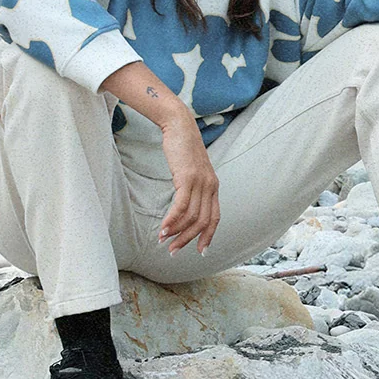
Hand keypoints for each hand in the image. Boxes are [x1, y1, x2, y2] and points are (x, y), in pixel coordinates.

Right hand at [158, 115, 220, 255]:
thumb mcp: (192, 171)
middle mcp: (211, 186)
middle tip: (173, 251)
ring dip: (177, 232)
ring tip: (163, 241)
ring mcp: (201, 182)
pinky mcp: (188, 177)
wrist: (179, 127)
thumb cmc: (183, 149)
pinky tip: (162, 228)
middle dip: (188, 239)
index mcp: (214, 186)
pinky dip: (172, 220)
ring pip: (192, 216)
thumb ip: (193, 188)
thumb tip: (184, 207)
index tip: (200, 251)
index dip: (208, 236)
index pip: (215, 217)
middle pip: (203, 221)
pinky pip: (181, 206)